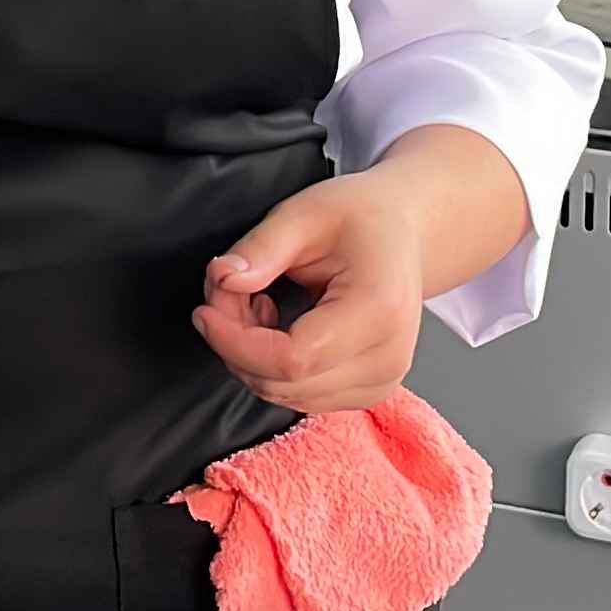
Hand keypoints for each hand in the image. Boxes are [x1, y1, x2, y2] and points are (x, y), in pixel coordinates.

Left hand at [195, 172, 429, 415]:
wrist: (405, 234)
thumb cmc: (360, 218)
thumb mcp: (304, 213)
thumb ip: (261, 249)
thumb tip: (223, 281)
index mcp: (378, 309)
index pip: (292, 360)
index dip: (236, 343)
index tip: (206, 311)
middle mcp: (387, 356)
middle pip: (285, 383)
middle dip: (236, 344)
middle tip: (225, 293)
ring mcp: (382, 381)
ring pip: (287, 395)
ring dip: (251, 357)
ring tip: (254, 302)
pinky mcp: (370, 392)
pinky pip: (301, 396)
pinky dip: (272, 368)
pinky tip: (276, 327)